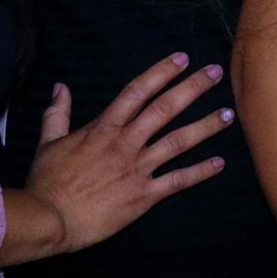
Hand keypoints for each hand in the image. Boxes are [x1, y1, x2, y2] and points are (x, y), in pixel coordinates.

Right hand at [0, 54, 231, 266]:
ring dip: (206, 126)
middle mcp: (126, 143)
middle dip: (192, 88)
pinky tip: (219, 163)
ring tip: (229, 114)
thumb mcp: (48, 142)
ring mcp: (137, 169)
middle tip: (216, 73)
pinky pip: (178, 181)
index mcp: (104, 128)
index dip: (161, 72)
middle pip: (165, 108)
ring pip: (178, 141)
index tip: (182, 58)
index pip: (138, 91)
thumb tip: (60, 87)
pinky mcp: (143, 195)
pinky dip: (200, 171)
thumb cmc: (47, 182)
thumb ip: (57, 113)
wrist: (49, 219)